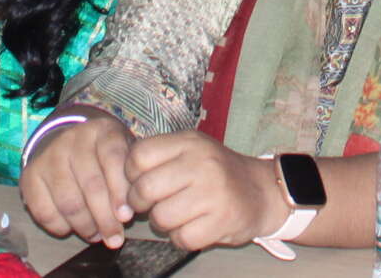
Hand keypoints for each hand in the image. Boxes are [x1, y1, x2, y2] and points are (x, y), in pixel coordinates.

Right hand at [20, 110, 135, 246]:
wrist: (66, 144)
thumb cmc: (103, 157)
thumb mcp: (122, 155)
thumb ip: (128, 178)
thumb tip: (125, 215)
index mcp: (102, 130)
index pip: (113, 159)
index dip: (120, 191)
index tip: (126, 217)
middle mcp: (73, 139)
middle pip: (91, 184)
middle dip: (105, 218)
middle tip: (114, 238)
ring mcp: (49, 156)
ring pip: (69, 202)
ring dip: (85, 226)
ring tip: (96, 235)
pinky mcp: (30, 176)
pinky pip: (45, 212)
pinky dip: (61, 227)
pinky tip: (72, 228)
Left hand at [124, 132, 280, 250]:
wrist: (261, 191)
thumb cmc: (216, 173)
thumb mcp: (191, 151)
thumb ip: (159, 158)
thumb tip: (119, 179)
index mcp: (189, 142)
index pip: (139, 155)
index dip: (131, 175)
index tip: (141, 183)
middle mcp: (201, 162)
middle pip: (145, 189)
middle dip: (141, 204)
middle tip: (152, 205)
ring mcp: (213, 192)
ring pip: (161, 217)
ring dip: (163, 223)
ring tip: (178, 216)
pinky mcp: (221, 220)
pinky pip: (181, 238)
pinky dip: (182, 238)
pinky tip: (194, 227)